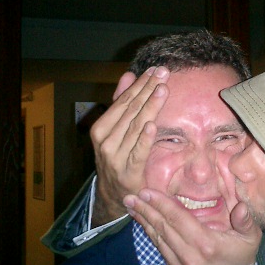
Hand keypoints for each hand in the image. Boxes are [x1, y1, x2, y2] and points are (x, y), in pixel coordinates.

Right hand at [89, 67, 169, 226]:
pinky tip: (152, 125)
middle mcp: (105, 141)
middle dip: (148, 89)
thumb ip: (121, 102)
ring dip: (150, 106)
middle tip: (163, 73)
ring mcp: (115, 157)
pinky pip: (138, 152)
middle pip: (131, 110)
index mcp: (101, 128)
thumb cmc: (117, 157)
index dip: (140, 84)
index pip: (123, 101)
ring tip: (162, 89)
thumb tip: (128, 74)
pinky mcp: (128, 172)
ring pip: (136, 127)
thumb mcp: (116, 130)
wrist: (113, 195)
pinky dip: (144, 139)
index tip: (155, 69)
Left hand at [124, 189, 261, 264]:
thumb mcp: (250, 238)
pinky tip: (144, 222)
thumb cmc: (241, 257)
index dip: (161, 204)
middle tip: (130, 196)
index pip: (178, 219)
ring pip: (158, 238)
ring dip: (144, 221)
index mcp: (206, 243)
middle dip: (146, 209)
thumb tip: (241, 206)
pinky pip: (161, 249)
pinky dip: (151, 234)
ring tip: (132, 206)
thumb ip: (246, 221)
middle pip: (163, 227)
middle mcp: (190, 255)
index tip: (147, 192)